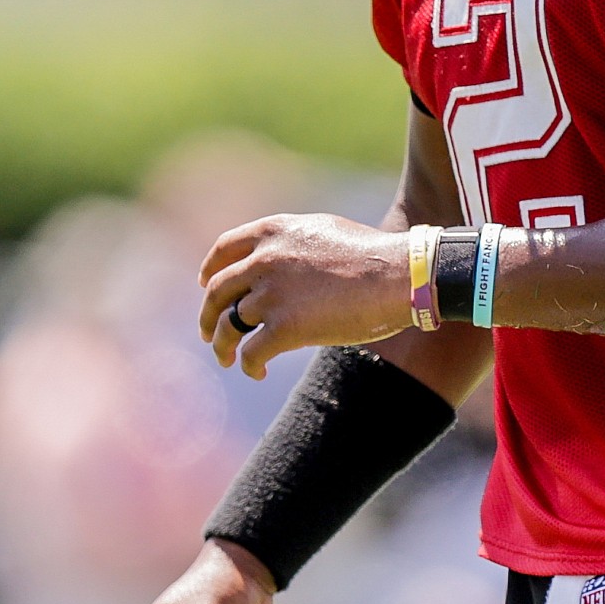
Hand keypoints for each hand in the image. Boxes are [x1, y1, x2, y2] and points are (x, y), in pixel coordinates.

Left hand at [199, 213, 411, 379]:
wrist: (399, 275)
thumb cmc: (372, 255)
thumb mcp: (323, 231)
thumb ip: (292, 243)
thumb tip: (278, 260)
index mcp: (273, 232)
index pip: (224, 249)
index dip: (210, 269)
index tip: (205, 284)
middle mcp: (265, 260)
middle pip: (218, 291)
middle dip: (208, 314)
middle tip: (207, 331)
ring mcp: (272, 294)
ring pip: (228, 326)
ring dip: (221, 345)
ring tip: (226, 359)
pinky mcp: (286, 328)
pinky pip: (251, 352)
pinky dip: (248, 365)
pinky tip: (257, 372)